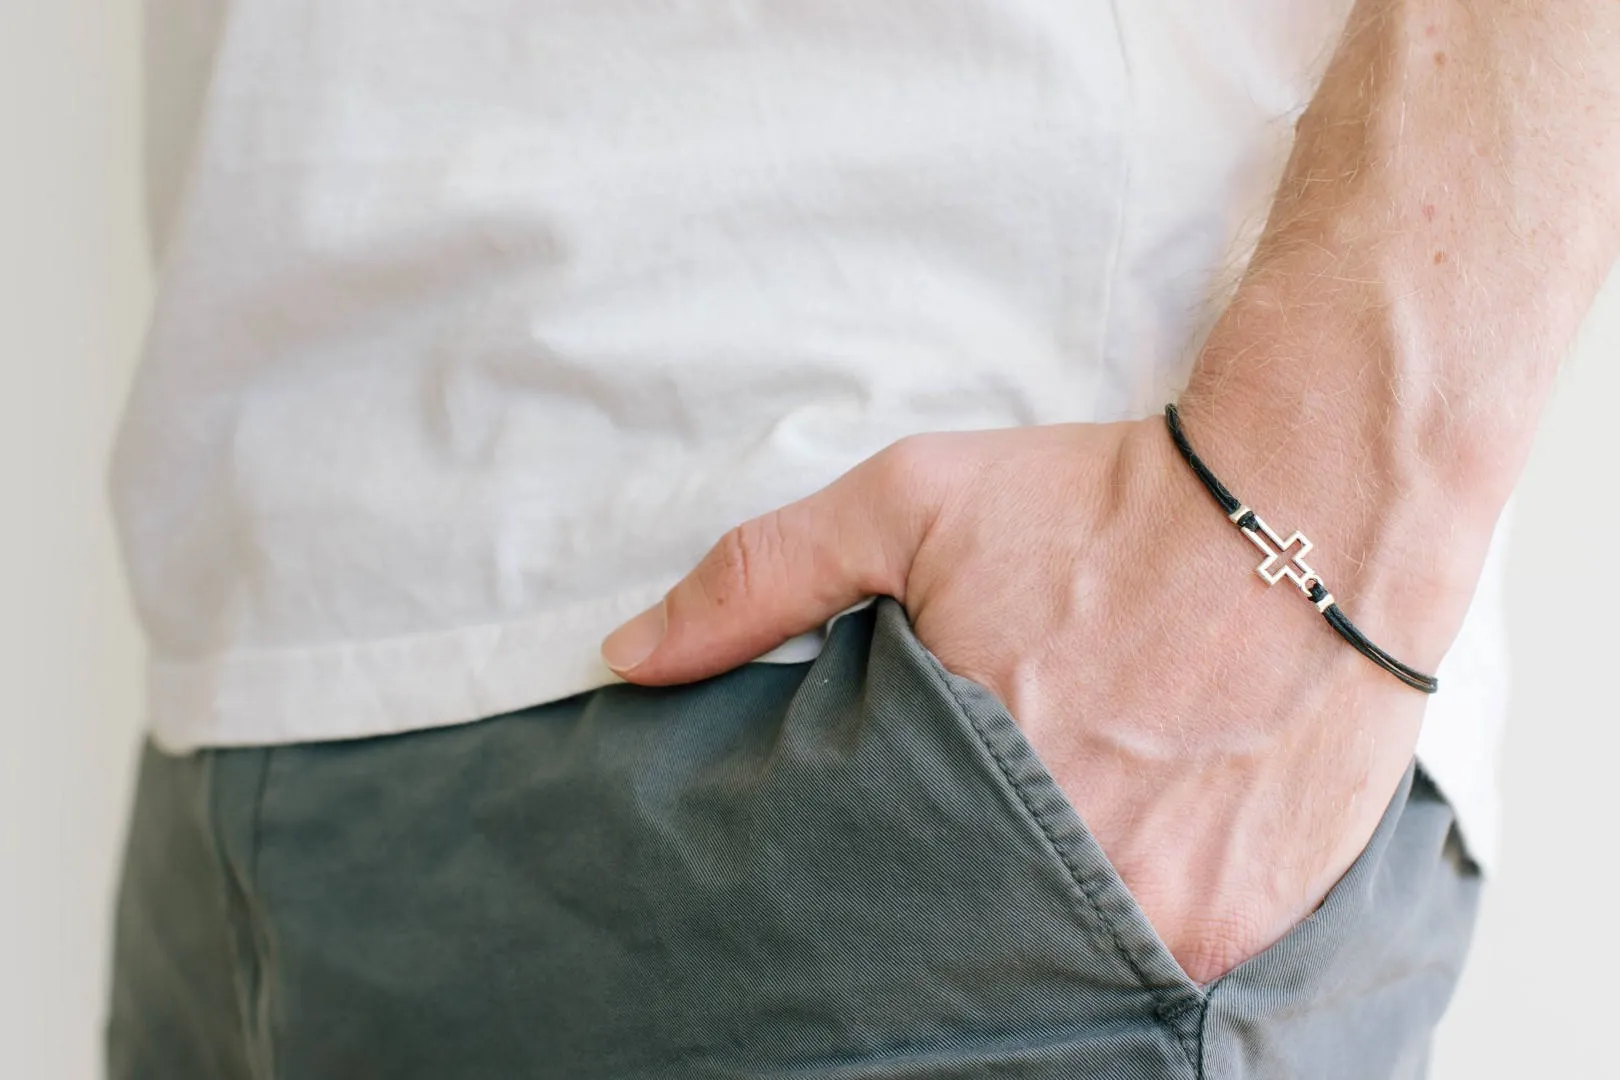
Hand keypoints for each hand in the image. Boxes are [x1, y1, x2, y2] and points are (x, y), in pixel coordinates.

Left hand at [600, 415, 1430, 982]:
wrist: (1316, 507)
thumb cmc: (1107, 504)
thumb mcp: (915, 502)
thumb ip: (764, 579)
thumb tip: (633, 659)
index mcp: (969, 778)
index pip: (853, 891)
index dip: (843, 883)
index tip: (837, 872)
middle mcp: (1067, 874)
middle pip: (951, 939)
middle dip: (933, 905)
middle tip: (940, 851)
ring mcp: (1162, 918)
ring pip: (1051, 969)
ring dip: (1025, 925)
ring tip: (1030, 854)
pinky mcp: (1240, 933)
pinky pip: (1148, 974)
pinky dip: (1119, 933)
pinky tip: (1116, 861)